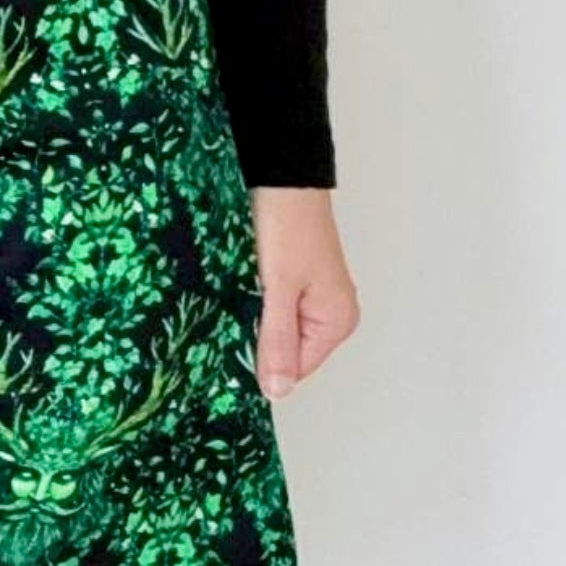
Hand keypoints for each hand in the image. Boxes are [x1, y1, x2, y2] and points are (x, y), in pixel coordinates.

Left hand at [248, 185, 359, 398]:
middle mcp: (330, 311)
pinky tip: (236, 289)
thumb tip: (277, 391)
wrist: (282, 175)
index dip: (262, 362)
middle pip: (287, 348)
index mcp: (337, 320)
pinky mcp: (294, 278)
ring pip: (276, 326)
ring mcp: (313, 294)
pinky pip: (272, 305)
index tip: (230, 349)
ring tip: (232, 302)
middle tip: (227, 323)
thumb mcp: (279, 287)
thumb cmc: (287, 223)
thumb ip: (277, 340)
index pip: (295, 368)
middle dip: (257, 340)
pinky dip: (253, 300)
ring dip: (253, 318)